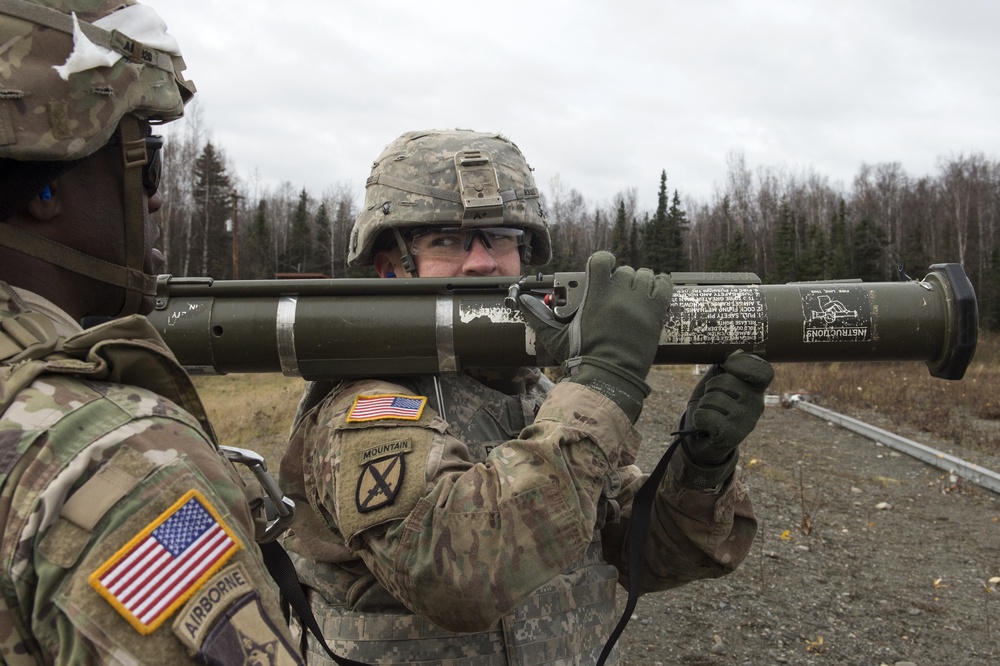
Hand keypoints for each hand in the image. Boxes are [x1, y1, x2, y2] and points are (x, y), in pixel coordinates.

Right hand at [519, 251, 672, 421]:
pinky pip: (664, 286)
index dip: (602, 262)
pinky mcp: (656, 314)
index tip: (602, 269)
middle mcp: (619, 294)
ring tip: (635, 295)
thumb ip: (539, 316)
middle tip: (616, 295)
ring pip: (645, 276)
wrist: (610, 378)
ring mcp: (639, 303)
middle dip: (619, 280)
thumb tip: (522, 301)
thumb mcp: (557, 337)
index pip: (602, 260)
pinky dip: (661, 284)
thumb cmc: (582, 358)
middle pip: (624, 271)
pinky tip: (656, 290)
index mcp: (596, 295)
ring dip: (640, 282)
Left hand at [680, 351, 773, 487]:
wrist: (703, 441)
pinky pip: (704, 414)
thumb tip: (737, 352)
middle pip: (725, 381)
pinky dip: (699, 418)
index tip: (728, 364)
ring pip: (712, 398)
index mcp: (756, 390)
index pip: (763, 371)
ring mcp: (746, 421)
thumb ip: (723, 368)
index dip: (744, 363)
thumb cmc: (711, 408)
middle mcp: (757, 405)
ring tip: (711, 415)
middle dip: (710, 388)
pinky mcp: (732, 435)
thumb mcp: (716, 385)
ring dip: (703, 405)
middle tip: (713, 402)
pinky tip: (707, 426)